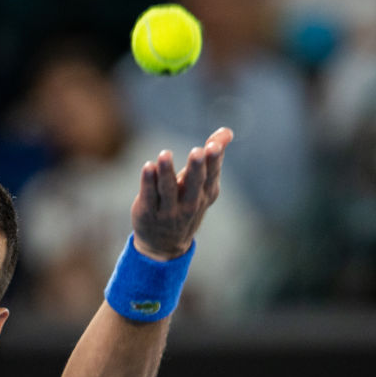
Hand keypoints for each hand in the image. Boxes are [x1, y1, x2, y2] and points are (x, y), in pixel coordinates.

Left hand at [130, 127, 233, 259]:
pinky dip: (148, 182)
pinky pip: (149, 195)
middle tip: (197, 151)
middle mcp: (189, 204)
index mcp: (205, 194)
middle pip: (193, 184)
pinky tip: (148, 167)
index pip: (210, 176)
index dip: (213, 161)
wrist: (164, 245)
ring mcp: (168, 210)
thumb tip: (227, 132)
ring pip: (168, 190)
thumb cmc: (187, 205)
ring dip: (166, 172)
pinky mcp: (148, 212)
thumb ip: (212, 157)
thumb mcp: (203, 185)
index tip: (213, 145)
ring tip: (164, 154)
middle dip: (195, 168)